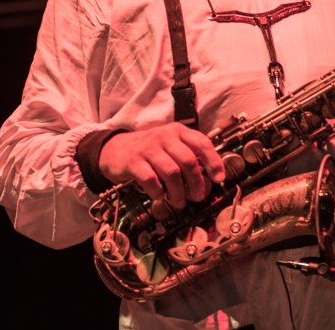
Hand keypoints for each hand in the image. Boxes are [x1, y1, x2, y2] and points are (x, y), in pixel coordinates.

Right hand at [98, 122, 225, 210]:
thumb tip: (209, 179)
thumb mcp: (171, 145)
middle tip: (198, 196)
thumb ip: (189, 155)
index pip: (202, 143)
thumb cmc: (151, 151)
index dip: (214, 161)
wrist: (115, 149)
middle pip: (188, 161)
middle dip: (196, 182)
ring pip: (171, 172)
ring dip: (178, 192)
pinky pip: (150, 179)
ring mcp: (148, 148)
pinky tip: (160, 195)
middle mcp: (165, 136)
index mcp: (178, 131)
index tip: (219, 178)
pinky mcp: (133, 162)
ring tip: (179, 202)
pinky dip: (158, 191)